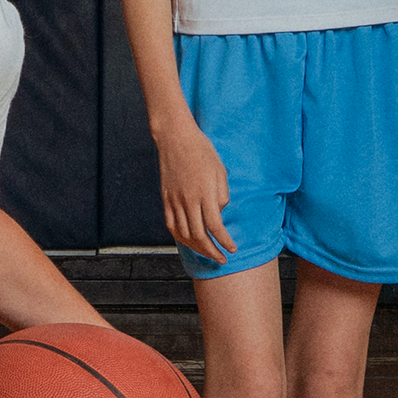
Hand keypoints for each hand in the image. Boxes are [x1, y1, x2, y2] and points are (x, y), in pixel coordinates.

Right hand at [155, 120, 233, 267]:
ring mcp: (175, 200)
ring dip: (197, 248)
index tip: (232, 248)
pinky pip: (171, 224)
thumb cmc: (202, 151)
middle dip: (212, 251)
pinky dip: (180, 237)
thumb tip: (219, 213)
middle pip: (199, 235)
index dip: (224, 241)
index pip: (215, 226)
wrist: (176, 138)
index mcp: (205, 193)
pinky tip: (188, 241)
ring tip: (207, 253)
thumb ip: (222, 195)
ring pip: (184, 233)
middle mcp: (188, 200)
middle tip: (222, 259)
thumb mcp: (221, 171)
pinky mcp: (166, 199)